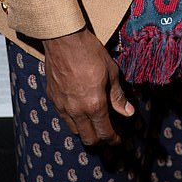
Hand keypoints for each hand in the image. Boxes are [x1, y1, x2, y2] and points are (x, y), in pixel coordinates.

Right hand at [43, 27, 134, 146]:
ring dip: (86, 131)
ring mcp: (62, 106)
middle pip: (88, 139)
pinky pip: (64, 118)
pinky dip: (74, 120)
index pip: (104, 133)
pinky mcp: (53, 99)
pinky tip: (80, 111)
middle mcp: (77, 110)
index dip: (113, 139)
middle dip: (100, 141)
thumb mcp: (111, 72)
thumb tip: (128, 112)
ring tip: (95, 124)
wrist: (64, 40)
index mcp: (94, 104)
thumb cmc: (89, 52)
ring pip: (75, 131)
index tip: (118, 139)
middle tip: (108, 135)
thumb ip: (118, 96)